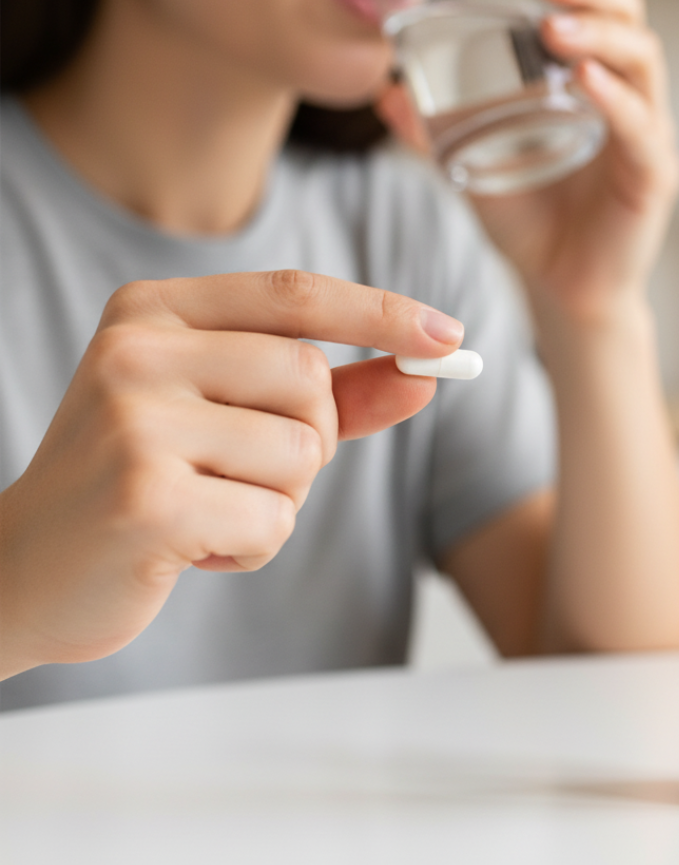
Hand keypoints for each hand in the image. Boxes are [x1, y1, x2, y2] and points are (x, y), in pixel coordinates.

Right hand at [0, 271, 462, 676]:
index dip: (381, 313)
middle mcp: (136, 351)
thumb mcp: (230, 419)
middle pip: (310, 379)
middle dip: (309, 441)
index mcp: (153, 312)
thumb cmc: (141, 483)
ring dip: (279, 500)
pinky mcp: (144, 496)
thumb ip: (329, 393)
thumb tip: (423, 375)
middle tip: (244, 474)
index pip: (295, 295)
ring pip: (301, 453)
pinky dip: (254, 547)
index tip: (449, 338)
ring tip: (207, 510)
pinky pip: (274, 520)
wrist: (22, 569)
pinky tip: (191, 548)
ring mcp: (133, 421)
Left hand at [378, 0, 678, 327]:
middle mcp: (627, 100)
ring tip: (555, 26)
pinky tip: (586, 83)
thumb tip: (386, 90)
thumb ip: (434, 130)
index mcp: (590, 85)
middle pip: (628, 21)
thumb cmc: (529, 225)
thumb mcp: (473, 166)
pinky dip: (616, 102)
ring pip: (642, 63)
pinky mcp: (653, 177)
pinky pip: (642, 129)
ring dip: (600, 36)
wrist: (558, 290)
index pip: (595, 9)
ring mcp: (645, 136)